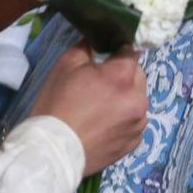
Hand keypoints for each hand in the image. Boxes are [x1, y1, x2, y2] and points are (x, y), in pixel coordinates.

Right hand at [30, 44, 148, 172]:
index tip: (105, 58)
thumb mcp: (65, 65)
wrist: (53, 151)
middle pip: (137, 76)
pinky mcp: (134, 143)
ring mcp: (139, 123)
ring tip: (101, 107)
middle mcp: (139, 98)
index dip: (117, 52)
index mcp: (123, 76)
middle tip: (99, 84)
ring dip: (125, 98)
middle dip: (123, 75)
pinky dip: (124, 119)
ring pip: (137, 100)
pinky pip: (134, 122)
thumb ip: (87, 47)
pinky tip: (105, 125)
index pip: (130, 52)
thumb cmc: (57, 104)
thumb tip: (97, 41)